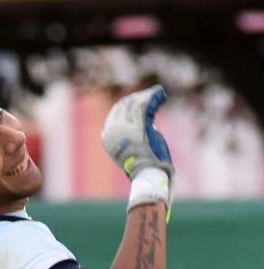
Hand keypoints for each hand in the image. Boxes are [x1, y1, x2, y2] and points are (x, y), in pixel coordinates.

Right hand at [101, 84, 173, 202]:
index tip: (140, 99)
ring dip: (148, 97)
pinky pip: (146, 106)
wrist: (147, 174)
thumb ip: (132, 132)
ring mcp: (125, 127)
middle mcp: (113, 130)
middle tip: (152, 95)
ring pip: (136, 104)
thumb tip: (142, 118)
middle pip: (125, 105)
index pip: (116, 112)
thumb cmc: (142, 164)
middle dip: (139, 98)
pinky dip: (154, 98)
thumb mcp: (132, 145)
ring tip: (158, 94)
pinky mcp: (139, 126)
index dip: (128, 103)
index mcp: (108, 137)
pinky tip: (160, 94)